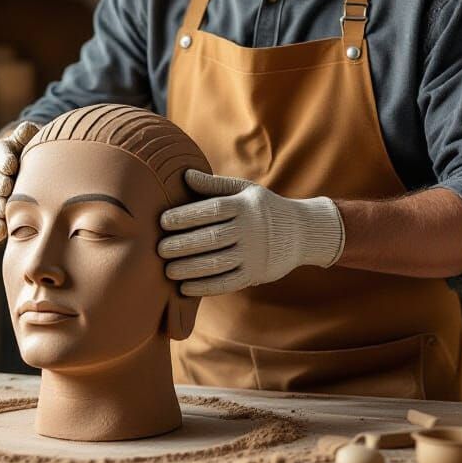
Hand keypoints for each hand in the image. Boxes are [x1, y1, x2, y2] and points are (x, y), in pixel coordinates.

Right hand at [0, 120, 39, 240]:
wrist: (39, 171)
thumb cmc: (39, 154)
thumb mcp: (38, 141)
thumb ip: (30, 136)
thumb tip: (26, 129)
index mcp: (2, 150)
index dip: (2, 158)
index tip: (12, 166)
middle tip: (6, 189)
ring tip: (4, 211)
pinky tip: (0, 233)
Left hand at [158, 170, 345, 296]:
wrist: (302, 233)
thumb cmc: (264, 208)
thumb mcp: (245, 190)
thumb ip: (214, 185)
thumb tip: (185, 175)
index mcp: (244, 206)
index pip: (211, 209)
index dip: (186, 216)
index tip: (163, 221)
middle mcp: (250, 229)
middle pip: (211, 237)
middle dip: (182, 245)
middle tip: (159, 249)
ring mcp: (254, 254)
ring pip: (217, 262)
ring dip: (189, 268)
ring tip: (167, 270)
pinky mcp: (255, 274)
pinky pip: (227, 282)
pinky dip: (204, 287)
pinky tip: (184, 287)